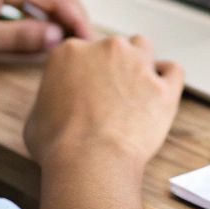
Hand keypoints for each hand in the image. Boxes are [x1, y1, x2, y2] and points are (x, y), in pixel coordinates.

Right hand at [23, 34, 184, 170]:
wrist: (90, 161)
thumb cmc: (59, 145)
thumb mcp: (35, 117)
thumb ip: (50, 99)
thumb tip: (57, 107)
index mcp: (70, 52)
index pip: (81, 51)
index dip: (84, 72)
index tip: (86, 90)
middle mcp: (106, 49)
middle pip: (113, 47)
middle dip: (112, 67)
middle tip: (108, 97)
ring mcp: (137, 64)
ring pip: (143, 48)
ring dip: (140, 64)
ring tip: (135, 91)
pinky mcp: (163, 85)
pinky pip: (173, 70)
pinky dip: (168, 79)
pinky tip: (160, 94)